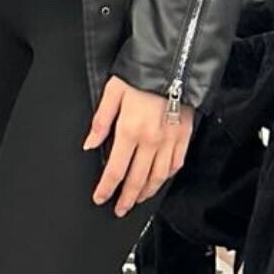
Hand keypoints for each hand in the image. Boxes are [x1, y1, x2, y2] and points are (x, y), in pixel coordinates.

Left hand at [85, 75, 193, 215]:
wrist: (175, 64)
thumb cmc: (142, 75)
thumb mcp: (113, 92)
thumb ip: (100, 121)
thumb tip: (89, 144)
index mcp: (130, 131)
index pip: (115, 170)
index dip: (106, 188)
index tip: (100, 198)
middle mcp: (151, 141)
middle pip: (136, 180)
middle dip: (126, 198)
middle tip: (119, 209)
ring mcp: (169, 141)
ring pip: (157, 177)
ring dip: (146, 193)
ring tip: (137, 200)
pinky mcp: (184, 137)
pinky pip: (175, 165)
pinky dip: (166, 177)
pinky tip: (160, 181)